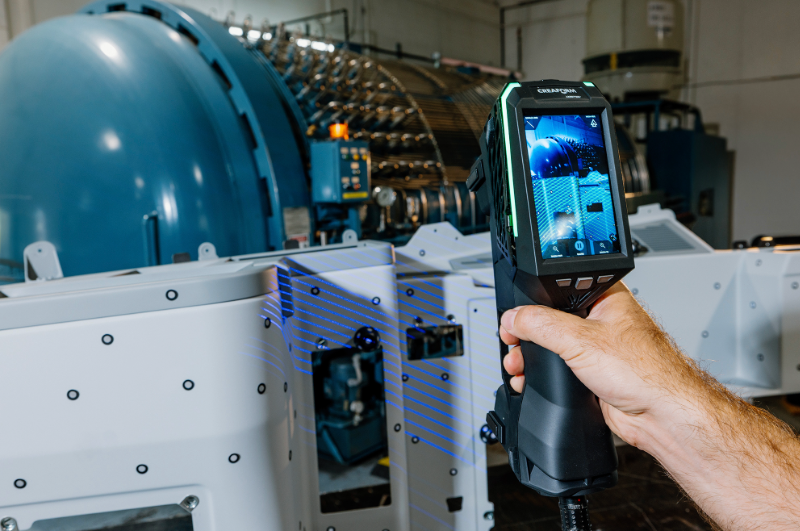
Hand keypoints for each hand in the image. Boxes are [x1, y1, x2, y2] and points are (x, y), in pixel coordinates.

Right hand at [500, 282, 703, 447]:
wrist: (662, 416)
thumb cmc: (646, 372)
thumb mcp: (581, 340)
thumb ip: (541, 324)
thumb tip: (513, 318)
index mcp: (605, 297)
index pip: (558, 288)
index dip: (533, 300)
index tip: (514, 315)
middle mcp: (602, 320)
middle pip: (550, 319)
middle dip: (527, 334)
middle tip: (512, 342)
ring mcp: (597, 348)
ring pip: (552, 347)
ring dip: (532, 357)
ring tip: (518, 365)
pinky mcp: (593, 374)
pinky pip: (558, 369)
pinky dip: (542, 375)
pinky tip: (532, 380)